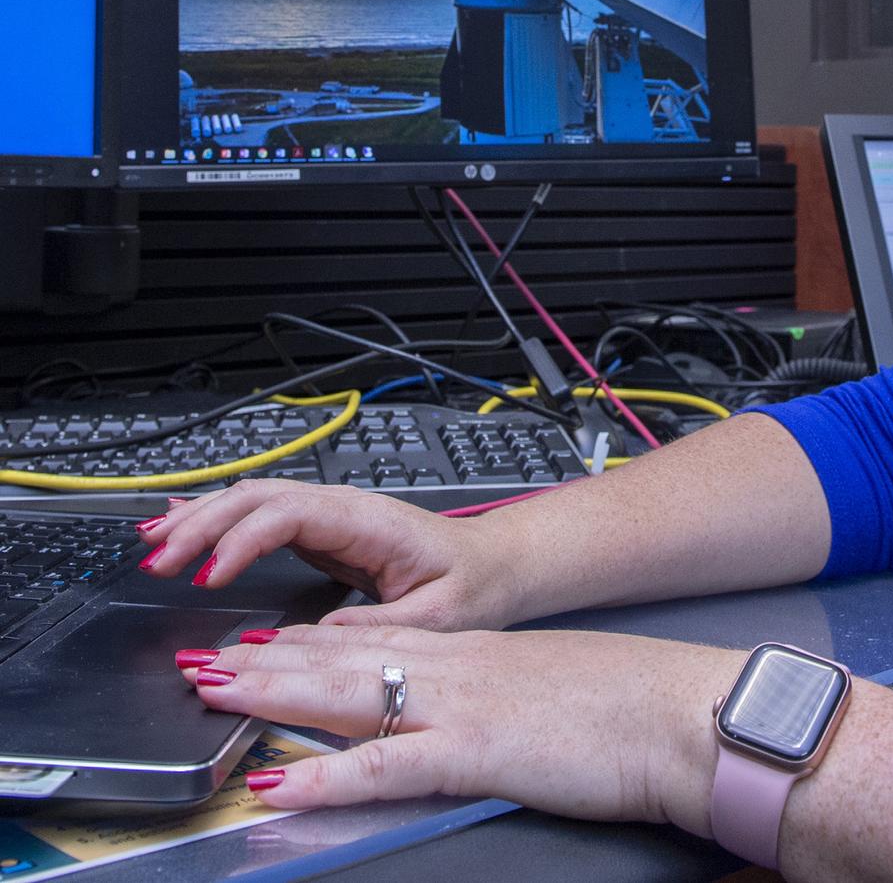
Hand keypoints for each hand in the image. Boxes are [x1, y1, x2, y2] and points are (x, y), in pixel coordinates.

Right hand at [137, 480, 524, 630]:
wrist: (495, 565)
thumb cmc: (472, 583)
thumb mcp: (434, 616)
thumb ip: (375, 626)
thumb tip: (310, 638)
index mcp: (370, 521)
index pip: (290, 514)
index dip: (243, 540)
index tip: (209, 577)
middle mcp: (344, 509)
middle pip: (259, 498)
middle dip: (203, 525)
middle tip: (157, 562)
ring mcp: (330, 516)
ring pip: (253, 501)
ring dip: (200, 518)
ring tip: (152, 544)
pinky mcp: (321, 532)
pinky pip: (260, 518)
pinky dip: (217, 523)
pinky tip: (183, 529)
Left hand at [177, 623, 729, 827]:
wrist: (679, 712)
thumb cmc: (628, 709)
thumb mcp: (551, 688)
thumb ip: (500, 693)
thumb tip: (473, 710)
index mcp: (477, 654)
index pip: (375, 642)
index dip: (307, 644)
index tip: (259, 643)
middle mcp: (459, 669)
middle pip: (345, 660)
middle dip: (268, 661)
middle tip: (206, 661)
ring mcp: (462, 707)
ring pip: (349, 695)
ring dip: (274, 695)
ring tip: (216, 692)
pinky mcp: (475, 752)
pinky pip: (385, 766)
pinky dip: (326, 773)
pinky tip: (281, 781)